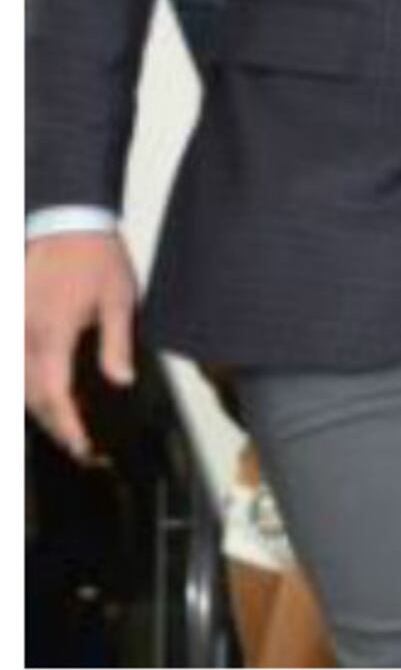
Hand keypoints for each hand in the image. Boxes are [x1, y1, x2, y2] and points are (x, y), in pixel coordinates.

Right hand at [26, 232, 139, 465]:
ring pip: (15, 384)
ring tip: (64, 427)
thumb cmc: (95, 257)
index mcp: (53, 333)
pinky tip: (41, 394)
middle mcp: (23, 335)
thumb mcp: (119, 300)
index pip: (54, 395)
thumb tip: (120, 381)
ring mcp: (12, 328)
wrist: (67, 221)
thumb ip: (116, 344)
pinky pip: (11, 364)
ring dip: (36, 409)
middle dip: (53, 426)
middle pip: (29, 397)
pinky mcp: (10, 320)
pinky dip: (24, 385)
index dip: (67, 427)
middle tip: (79, 446)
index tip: (83, 448)